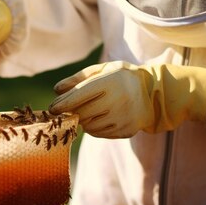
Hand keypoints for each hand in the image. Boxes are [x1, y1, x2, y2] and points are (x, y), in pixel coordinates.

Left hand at [49, 61, 205, 137]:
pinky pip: (99, 134)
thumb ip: (78, 79)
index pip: (79, 96)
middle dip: (72, 113)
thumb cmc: (120, 78)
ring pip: (89, 126)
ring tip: (90, 111)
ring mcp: (123, 117)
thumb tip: (56, 91)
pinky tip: (101, 118)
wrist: (153, 92)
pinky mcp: (127, 130)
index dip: (62, 104)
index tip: (52, 108)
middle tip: (69, 110)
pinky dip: (94, 128)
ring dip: (84, 120)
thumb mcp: (101, 70)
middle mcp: (118, 100)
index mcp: (110, 82)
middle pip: (82, 113)